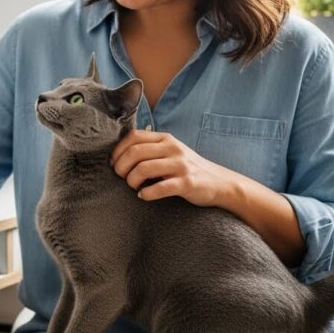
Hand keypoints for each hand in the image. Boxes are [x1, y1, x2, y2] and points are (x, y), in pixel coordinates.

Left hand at [111, 130, 233, 206]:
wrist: (220, 182)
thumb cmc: (187, 168)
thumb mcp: (171, 151)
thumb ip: (150, 148)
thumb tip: (120, 154)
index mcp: (165, 139)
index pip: (133, 137)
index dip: (118, 150)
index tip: (114, 164)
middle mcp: (172, 148)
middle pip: (134, 152)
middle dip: (121, 167)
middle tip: (120, 178)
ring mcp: (181, 165)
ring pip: (143, 169)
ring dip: (131, 181)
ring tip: (133, 187)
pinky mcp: (187, 183)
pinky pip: (160, 188)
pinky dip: (146, 193)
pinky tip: (143, 195)